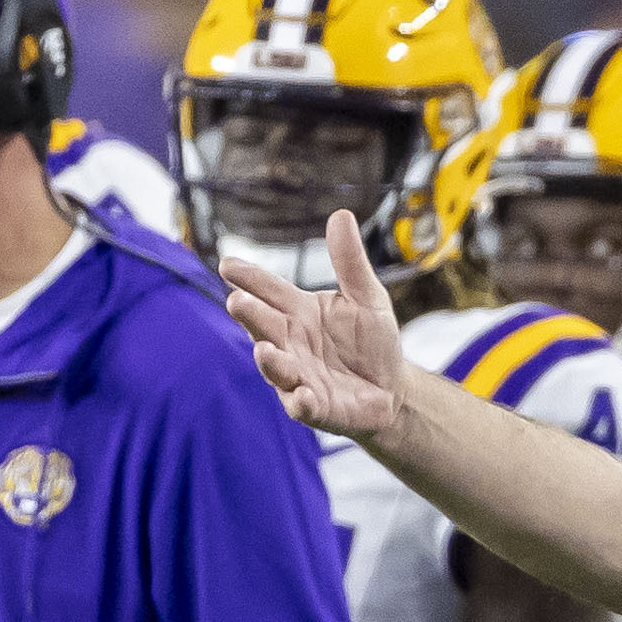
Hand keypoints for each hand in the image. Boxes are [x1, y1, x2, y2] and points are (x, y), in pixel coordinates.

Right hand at [223, 210, 410, 443]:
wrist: (392, 389)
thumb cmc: (372, 342)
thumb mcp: (367, 297)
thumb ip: (350, 262)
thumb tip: (341, 214)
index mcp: (297, 311)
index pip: (267, 290)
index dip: (249, 278)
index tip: (229, 264)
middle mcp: (289, 341)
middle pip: (262, 325)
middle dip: (249, 314)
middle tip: (237, 301)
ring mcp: (298, 375)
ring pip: (275, 367)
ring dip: (269, 360)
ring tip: (266, 351)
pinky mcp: (314, 406)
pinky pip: (301, 406)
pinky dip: (300, 401)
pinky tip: (304, 395)